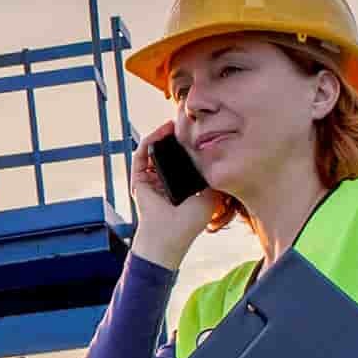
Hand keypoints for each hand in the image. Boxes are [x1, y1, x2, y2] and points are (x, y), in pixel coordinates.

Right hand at [130, 121, 218, 269]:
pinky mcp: (138, 179)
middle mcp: (163, 179)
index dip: (190, 144)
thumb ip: (212, 176)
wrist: (169, 236)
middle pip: (168, 151)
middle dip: (176, 136)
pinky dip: (150, 141)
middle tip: (186, 121)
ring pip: (154, 150)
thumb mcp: (210, 195)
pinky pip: (142, 154)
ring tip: (174, 123)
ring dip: (162, 135)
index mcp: (179, 183)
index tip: (201, 130)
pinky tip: (162, 132)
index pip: (183, 158)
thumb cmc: (190, 221)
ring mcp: (150, 179)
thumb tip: (219, 155)